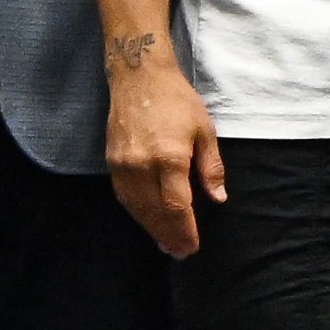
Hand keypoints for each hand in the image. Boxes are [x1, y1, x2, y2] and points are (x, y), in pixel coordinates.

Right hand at [105, 44, 225, 256]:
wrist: (138, 77)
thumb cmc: (177, 100)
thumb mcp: (205, 130)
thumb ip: (211, 167)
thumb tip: (218, 198)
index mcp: (169, 157)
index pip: (177, 206)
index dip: (185, 230)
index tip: (192, 246)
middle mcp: (142, 165)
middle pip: (154, 212)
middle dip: (169, 235)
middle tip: (180, 252)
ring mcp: (123, 164)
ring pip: (136, 207)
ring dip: (150, 228)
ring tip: (165, 243)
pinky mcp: (111, 161)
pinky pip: (123, 195)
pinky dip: (136, 212)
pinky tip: (147, 220)